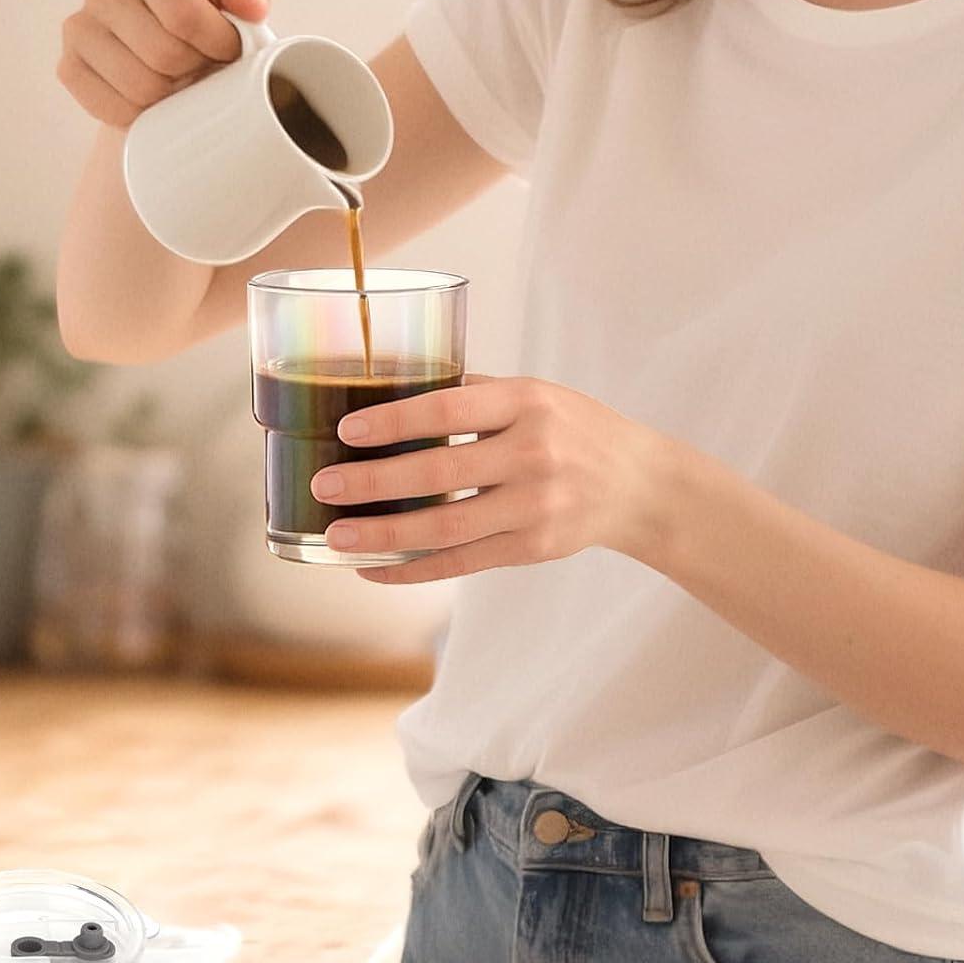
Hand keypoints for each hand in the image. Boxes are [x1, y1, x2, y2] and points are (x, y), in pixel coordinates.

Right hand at [57, 0, 271, 128]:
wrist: (156, 57)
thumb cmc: (198, 23)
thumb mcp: (229, 1)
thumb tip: (252, 7)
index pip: (184, 16)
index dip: (217, 45)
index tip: (229, 53)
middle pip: (164, 55)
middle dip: (193, 72)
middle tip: (198, 70)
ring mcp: (80, 30)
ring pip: (139, 87)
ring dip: (169, 98)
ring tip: (176, 84)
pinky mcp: (68, 68)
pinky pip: (113, 108)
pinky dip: (141, 116)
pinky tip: (151, 103)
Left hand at [311, 373, 668, 583]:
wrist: (639, 484)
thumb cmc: (570, 429)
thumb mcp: (533, 394)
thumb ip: (471, 395)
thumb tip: (390, 394)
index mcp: (526, 401)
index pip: (448, 407)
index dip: (394, 420)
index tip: (346, 430)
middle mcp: (533, 452)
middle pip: (439, 470)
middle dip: (373, 481)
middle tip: (324, 485)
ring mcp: (535, 505)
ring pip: (446, 526)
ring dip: (383, 534)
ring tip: (336, 537)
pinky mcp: (533, 548)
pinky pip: (462, 563)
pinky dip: (413, 569)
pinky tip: (373, 569)